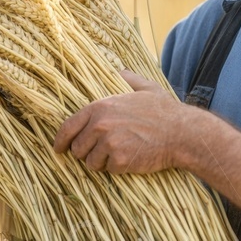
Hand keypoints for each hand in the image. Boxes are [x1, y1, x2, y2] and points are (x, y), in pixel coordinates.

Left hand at [53, 69, 184, 173]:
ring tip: (119, 153)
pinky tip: (130, 158)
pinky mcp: (119, 160)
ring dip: (101, 162)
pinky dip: (117, 168)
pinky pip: (108, 170)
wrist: (181, 132)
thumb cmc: (163, 110)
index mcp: (100, 106)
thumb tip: (119, 70)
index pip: (68, 126)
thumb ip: (127, 79)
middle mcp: (100, 124)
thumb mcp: (144, 87)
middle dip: (87, 152)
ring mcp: (109, 143)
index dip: (61, 140)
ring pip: (90, 162)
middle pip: (77, 148)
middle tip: (103, 150)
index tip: (59, 148)